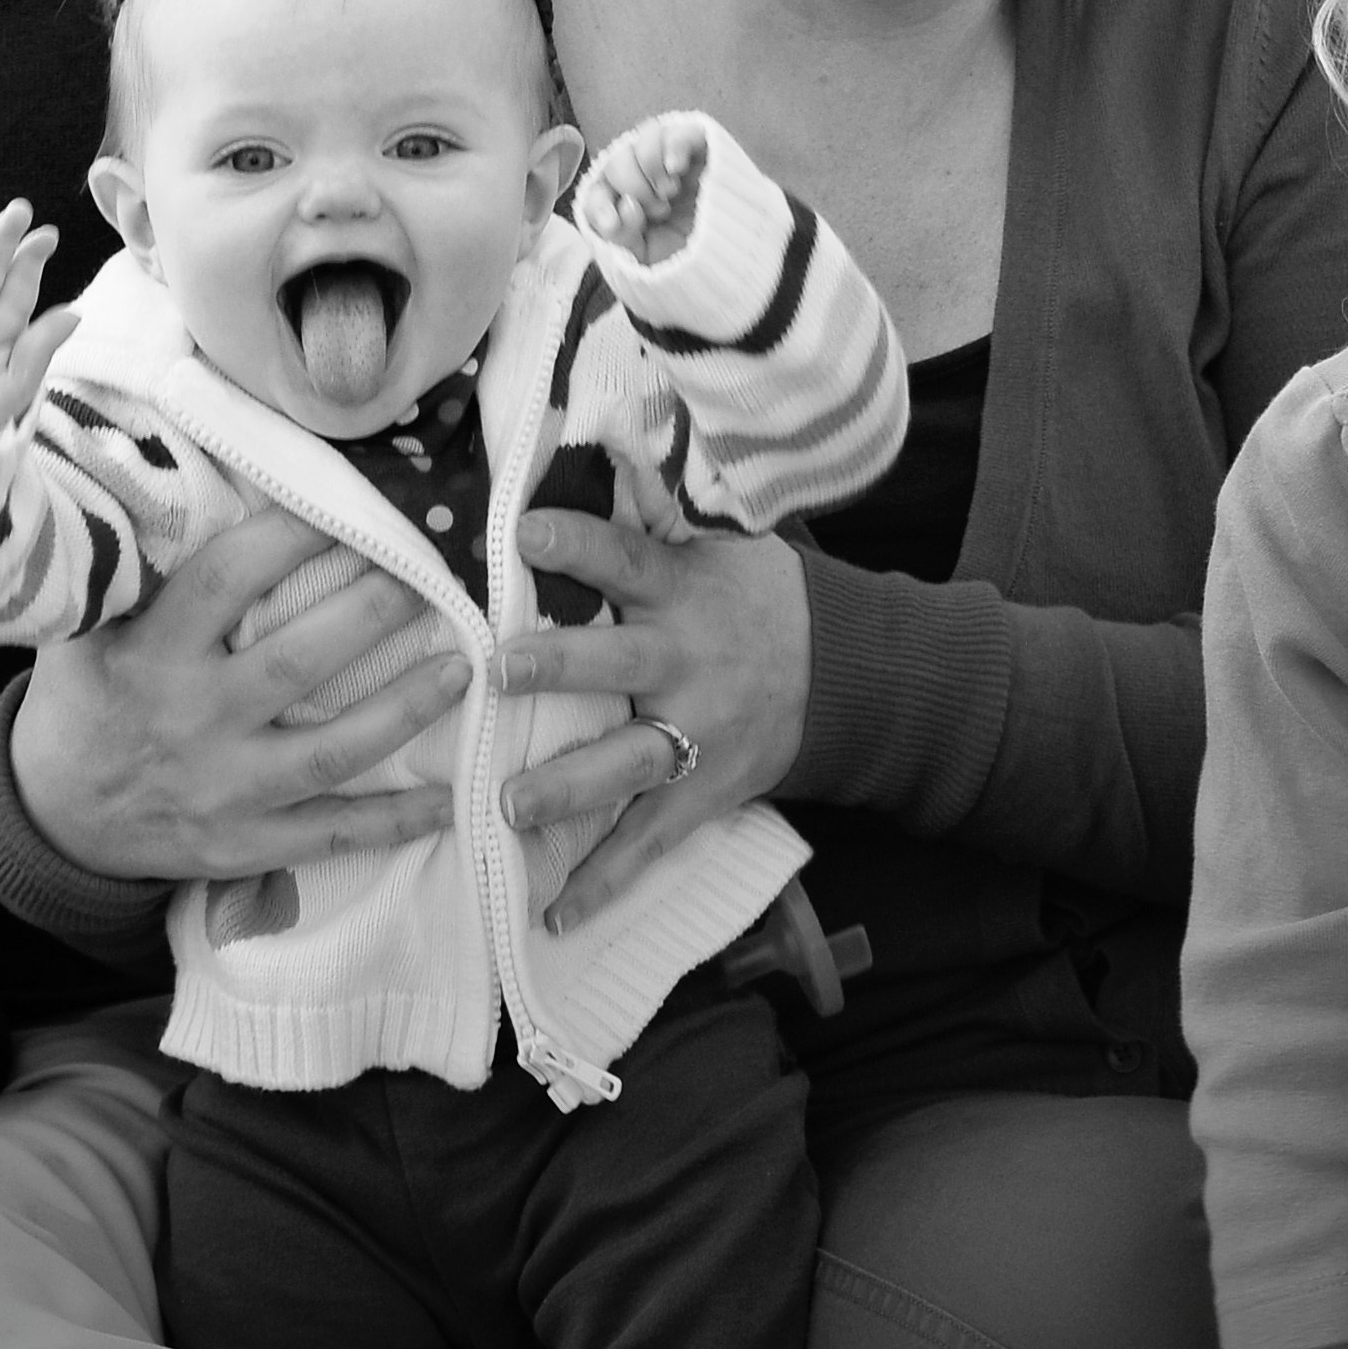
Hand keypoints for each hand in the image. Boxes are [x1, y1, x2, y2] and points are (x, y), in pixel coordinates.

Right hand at [15, 505, 469, 881]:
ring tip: (464, 665)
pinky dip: (395, 821)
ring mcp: (223, 789)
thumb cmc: (83, 700)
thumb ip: (131, 571)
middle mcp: (192, 720)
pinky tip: (454, 797)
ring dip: (404, 709)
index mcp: (150, 654)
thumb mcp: (82, 630)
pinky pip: (331, 835)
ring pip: (330, 749)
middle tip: (433, 572)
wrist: (54, 820)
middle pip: (296, 662)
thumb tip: (184, 483)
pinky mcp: (244, 844)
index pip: (224, 583)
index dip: (288, 538)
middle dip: (371, 612)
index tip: (350, 500)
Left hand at [488, 504, 808, 931]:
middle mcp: (689, 665)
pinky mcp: (702, 793)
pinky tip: (552, 915)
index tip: (525, 530)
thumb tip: (604, 433)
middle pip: (621, 663)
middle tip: (500, 669)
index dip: (580, 544)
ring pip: (629, 762)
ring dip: (570, 785)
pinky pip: (648, 842)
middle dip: (561, 666)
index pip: (629, 560)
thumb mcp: (720, 540)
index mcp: (686, 593)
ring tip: (510, 805)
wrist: (847, 675)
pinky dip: (604, 882)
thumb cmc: (757, 594)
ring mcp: (697, 736)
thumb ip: (657, 504)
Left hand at [574, 111, 709, 265]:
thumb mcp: (645, 259)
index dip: (599, 206)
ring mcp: (672, 158)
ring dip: (650, 166)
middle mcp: (645, 175)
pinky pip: (681, 131)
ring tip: (669, 192)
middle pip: (616, 160)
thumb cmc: (686, 261)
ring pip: (645, 137)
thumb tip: (626, 206)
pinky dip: (673, 146)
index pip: (597, 193)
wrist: (734, 263)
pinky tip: (676, 169)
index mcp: (625, 203)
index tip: (612, 224)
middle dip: (632, 188)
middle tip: (659, 211)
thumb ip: (622, 237)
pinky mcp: (701, 149)